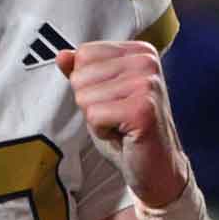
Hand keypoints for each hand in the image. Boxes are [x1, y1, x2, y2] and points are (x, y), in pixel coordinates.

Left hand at [57, 41, 189, 206]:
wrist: (156, 167)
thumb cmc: (129, 130)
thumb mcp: (100, 94)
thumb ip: (81, 71)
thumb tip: (62, 55)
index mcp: (140, 52)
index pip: (84, 54)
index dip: (88, 83)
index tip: (113, 99)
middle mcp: (147, 62)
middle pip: (81, 75)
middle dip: (90, 102)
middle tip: (117, 116)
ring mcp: (147, 85)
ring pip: (85, 96)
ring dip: (96, 118)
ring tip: (121, 125)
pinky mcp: (142, 109)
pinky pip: (94, 115)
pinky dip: (101, 131)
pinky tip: (123, 135)